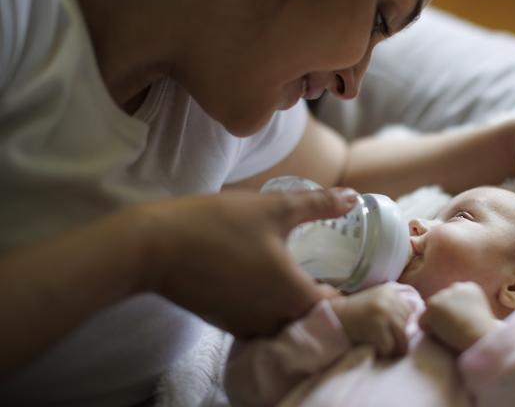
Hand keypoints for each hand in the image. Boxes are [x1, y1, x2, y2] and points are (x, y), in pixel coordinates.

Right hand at [135, 187, 358, 337]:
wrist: (153, 247)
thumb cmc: (218, 224)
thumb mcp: (275, 207)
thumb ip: (319, 204)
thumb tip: (353, 197)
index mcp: (295, 297)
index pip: (339, 305)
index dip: (349, 288)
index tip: (350, 268)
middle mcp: (276, 321)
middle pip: (313, 315)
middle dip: (322, 294)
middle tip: (327, 265)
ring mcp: (248, 326)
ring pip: (286, 320)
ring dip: (294, 302)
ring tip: (297, 271)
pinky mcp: (226, 324)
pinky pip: (260, 321)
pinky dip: (269, 306)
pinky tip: (263, 279)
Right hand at [330, 284, 413, 356]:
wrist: (333, 317)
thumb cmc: (356, 313)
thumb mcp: (377, 301)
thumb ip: (394, 305)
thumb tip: (418, 321)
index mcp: (391, 291)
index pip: (412, 311)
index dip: (404, 324)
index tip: (393, 331)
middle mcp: (389, 299)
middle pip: (408, 324)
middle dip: (401, 337)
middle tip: (389, 343)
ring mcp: (383, 312)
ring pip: (402, 337)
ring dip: (395, 347)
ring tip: (385, 347)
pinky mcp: (376, 326)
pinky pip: (390, 346)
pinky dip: (384, 351)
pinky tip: (375, 347)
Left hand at [420, 282, 499, 352]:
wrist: (480, 336)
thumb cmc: (482, 334)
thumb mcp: (478, 315)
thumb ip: (465, 309)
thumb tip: (451, 316)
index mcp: (471, 287)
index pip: (454, 297)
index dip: (454, 312)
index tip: (461, 323)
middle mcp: (456, 286)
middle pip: (441, 301)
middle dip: (442, 314)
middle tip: (452, 329)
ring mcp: (443, 294)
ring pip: (431, 311)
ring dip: (435, 322)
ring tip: (448, 333)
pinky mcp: (433, 304)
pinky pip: (422, 321)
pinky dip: (428, 330)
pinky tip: (442, 335)